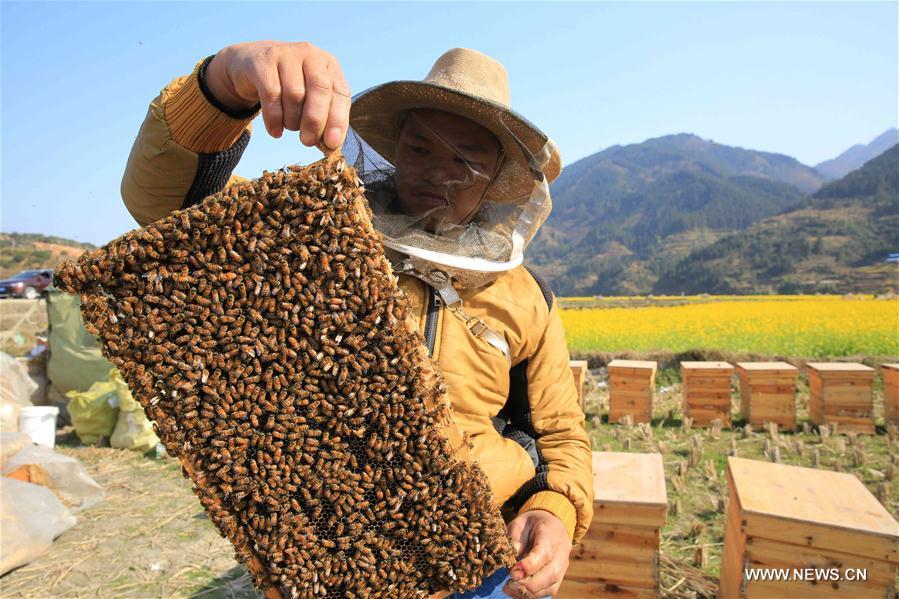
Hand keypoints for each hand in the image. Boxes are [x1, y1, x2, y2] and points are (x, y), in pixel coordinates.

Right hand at [205, 41, 350, 149]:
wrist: (251, 65)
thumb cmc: (288, 87)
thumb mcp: (309, 99)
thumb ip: (323, 119)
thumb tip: (331, 145)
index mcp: (329, 65)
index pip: (341, 93)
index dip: (338, 120)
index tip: (332, 143)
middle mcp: (311, 55)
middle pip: (320, 89)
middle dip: (315, 121)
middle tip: (307, 141)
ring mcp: (286, 54)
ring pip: (295, 94)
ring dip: (292, 120)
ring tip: (289, 127)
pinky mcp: (263, 61)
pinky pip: (271, 95)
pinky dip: (274, 118)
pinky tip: (275, 130)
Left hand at [503, 510, 570, 597]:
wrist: (551, 524)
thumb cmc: (533, 523)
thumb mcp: (520, 522)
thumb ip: (515, 536)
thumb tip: (512, 555)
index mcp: (551, 534)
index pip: (544, 553)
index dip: (529, 565)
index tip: (512, 571)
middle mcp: (561, 552)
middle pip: (551, 573)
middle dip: (529, 583)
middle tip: (510, 583)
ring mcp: (562, 566)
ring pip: (551, 585)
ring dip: (530, 592)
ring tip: (509, 589)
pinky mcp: (559, 576)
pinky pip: (550, 590)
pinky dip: (533, 595)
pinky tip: (517, 592)